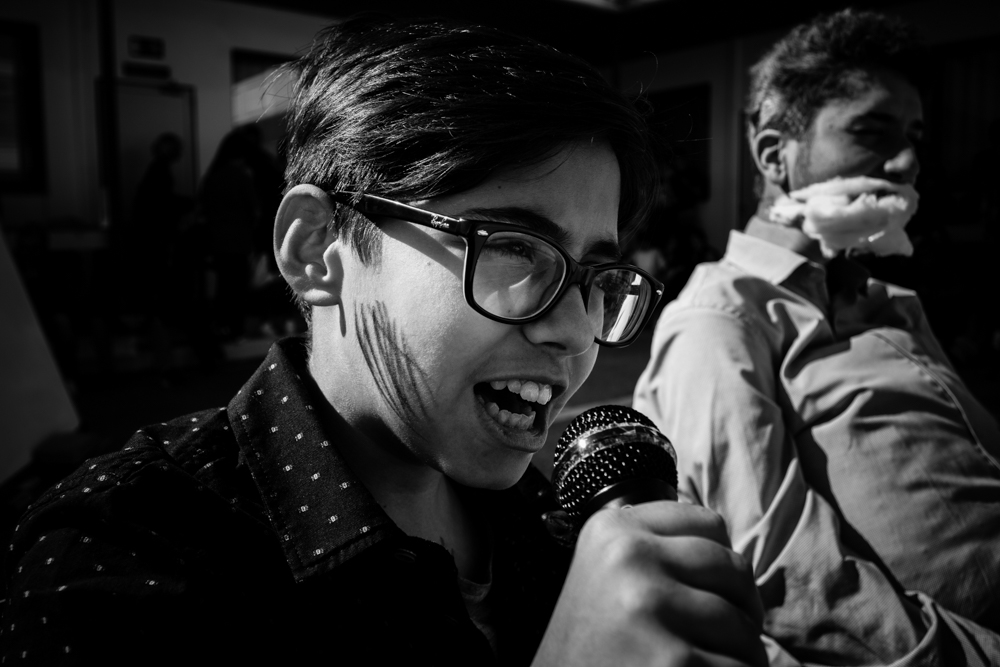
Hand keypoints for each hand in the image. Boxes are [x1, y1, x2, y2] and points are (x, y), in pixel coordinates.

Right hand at [534, 502, 767, 666]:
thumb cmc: (588, 642)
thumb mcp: (605, 574)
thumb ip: (654, 548)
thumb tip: (727, 548)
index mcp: (612, 531)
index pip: (709, 523)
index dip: (723, 562)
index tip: (717, 590)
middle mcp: (627, 559)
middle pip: (733, 569)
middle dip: (744, 608)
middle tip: (728, 636)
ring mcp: (649, 607)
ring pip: (744, 625)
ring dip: (743, 653)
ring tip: (710, 661)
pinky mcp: (671, 660)